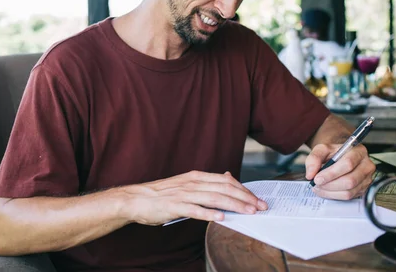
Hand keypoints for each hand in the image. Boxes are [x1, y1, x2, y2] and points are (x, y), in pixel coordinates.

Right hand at [122, 171, 266, 225]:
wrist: (136, 199)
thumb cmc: (161, 194)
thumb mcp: (186, 183)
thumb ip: (206, 182)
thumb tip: (228, 177)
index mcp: (196, 176)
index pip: (226, 180)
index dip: (243, 189)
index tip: (256, 198)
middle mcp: (192, 183)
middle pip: (224, 188)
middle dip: (245, 198)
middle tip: (260, 207)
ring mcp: (184, 194)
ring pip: (215, 198)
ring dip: (234, 205)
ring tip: (249, 212)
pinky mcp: (175, 206)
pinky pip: (196, 210)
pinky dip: (210, 214)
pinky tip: (222, 218)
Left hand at [305, 143, 375, 199]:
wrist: (341, 155)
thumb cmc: (333, 152)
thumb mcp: (321, 149)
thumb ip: (314, 158)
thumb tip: (310, 174)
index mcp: (358, 151)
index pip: (348, 164)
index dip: (331, 173)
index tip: (317, 178)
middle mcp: (366, 165)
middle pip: (350, 180)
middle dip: (330, 185)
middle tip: (316, 184)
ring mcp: (367, 179)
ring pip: (349, 191)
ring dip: (330, 192)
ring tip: (318, 187)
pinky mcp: (363, 189)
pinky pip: (349, 197)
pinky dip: (334, 195)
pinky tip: (326, 190)